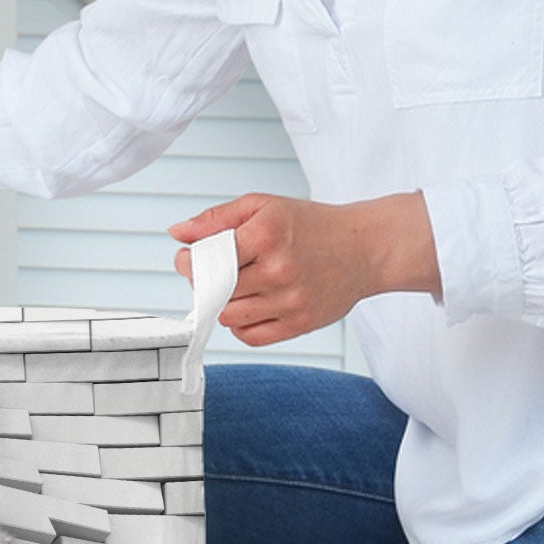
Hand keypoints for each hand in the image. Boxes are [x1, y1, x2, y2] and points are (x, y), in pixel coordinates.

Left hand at [167, 191, 439, 345]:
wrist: (365, 248)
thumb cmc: (311, 225)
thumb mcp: (263, 206)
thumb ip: (217, 218)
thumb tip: (178, 234)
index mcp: (266, 235)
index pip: (206, 260)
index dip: (189, 262)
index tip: (188, 258)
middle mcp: (278, 270)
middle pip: (214, 291)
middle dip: (204, 282)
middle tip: (214, 272)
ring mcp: (291, 300)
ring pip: (228, 317)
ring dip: (222, 304)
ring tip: (236, 288)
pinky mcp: (301, 324)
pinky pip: (251, 336)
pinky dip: (241, 325)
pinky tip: (251, 306)